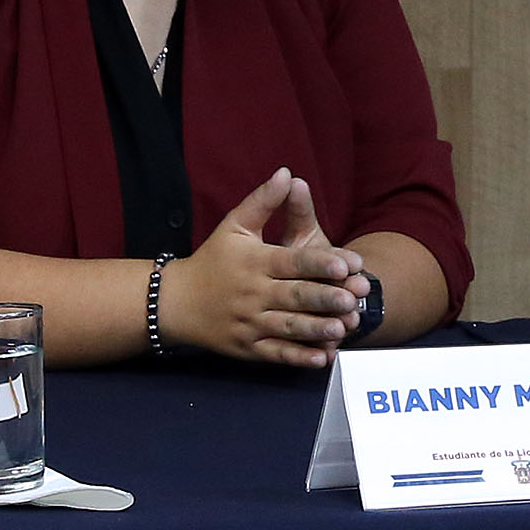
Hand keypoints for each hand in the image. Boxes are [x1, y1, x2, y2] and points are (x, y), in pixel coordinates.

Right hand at [163, 168, 370, 367]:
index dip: (320, 263)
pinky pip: (275, 355)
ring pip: (288, 327)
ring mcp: (249, 323)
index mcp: (255, 262)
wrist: (176, 302)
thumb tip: (288, 172)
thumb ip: (264, 201)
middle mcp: (253, 294)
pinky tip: (323, 357)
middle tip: (353, 299)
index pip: (292, 262)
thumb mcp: (235, 226)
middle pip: (294, 296)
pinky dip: (299, 357)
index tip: (346, 264)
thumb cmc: (212, 260)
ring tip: (344, 328)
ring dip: (317, 329)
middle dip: (325, 298)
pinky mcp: (247, 348)